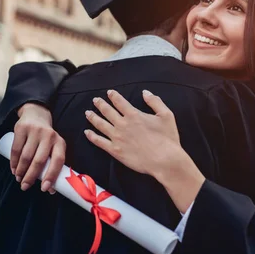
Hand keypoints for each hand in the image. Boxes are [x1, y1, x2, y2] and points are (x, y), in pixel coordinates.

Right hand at [11, 103, 64, 193]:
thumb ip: (52, 165)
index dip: (51, 175)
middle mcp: (49, 136)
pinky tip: (13, 169)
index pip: (58, 161)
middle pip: (39, 160)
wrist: (36, 115)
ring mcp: (35, 131)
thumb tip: (51, 190)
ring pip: (26, 156)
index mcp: (60, 142)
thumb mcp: (53, 148)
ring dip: (21, 171)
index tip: (44, 189)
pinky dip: (13, 162)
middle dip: (31, 176)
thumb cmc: (46, 139)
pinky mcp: (21, 128)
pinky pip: (16, 149)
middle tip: (25, 187)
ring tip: (19, 178)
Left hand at [84, 90, 203, 211]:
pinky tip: (87, 132)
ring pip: (100, 125)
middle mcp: (123, 124)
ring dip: (93, 117)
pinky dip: (92, 136)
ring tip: (88, 113)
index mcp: (134, 115)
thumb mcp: (166, 115)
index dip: (113, 96)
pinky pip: (99, 142)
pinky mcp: (115, 150)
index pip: (120, 102)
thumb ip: (155, 102)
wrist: (164, 160)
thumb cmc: (167, 139)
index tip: (109, 93)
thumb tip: (146, 92)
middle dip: (100, 104)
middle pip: (107, 111)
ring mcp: (117, 138)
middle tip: (95, 100)